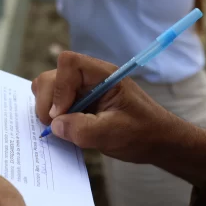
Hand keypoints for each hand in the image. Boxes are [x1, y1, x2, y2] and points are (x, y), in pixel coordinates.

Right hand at [32, 51, 186, 163]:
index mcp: (103, 76)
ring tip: (60, 128)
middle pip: (52, 75)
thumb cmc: (143, 133)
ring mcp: (82, 90)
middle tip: (56, 126)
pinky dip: (52, 116)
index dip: (59, 87)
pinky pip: (54, 103)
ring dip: (47, 108)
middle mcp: (89, 78)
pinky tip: (63, 130)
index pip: (69, 63)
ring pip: (48, 88)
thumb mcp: (114, 134)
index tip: (62, 114)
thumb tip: (55, 124)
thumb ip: (83, 129)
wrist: (158, 141)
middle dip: (48, 101)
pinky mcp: (78, 103)